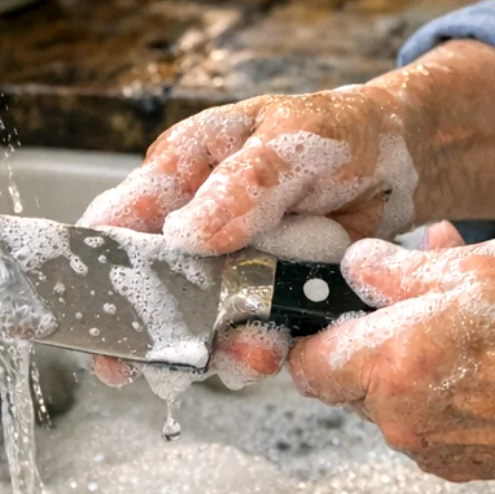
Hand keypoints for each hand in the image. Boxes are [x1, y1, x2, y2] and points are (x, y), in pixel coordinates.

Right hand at [78, 87, 419, 388]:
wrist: (397, 164)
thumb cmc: (335, 132)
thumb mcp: (288, 141)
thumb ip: (242, 185)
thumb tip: (185, 233)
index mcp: (183, 172)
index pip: (118, 220)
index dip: (97, 267)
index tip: (97, 311)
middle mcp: (197, 226)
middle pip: (153, 288)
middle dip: (159, 330)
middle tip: (165, 361)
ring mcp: (232, 266)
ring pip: (201, 323)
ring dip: (220, 347)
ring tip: (254, 351)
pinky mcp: (269, 298)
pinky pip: (251, 336)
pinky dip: (261, 348)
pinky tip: (278, 345)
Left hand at [287, 228, 494, 492]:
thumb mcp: (484, 268)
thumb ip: (404, 267)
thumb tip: (362, 265)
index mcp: (395, 361)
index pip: (306, 357)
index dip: (316, 323)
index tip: (340, 299)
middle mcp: (400, 414)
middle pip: (341, 379)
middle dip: (365, 338)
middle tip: (411, 304)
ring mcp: (428, 445)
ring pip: (382, 398)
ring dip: (404, 361)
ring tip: (460, 328)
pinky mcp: (456, 462)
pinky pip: (420, 418)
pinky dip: (436, 389)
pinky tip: (480, 362)